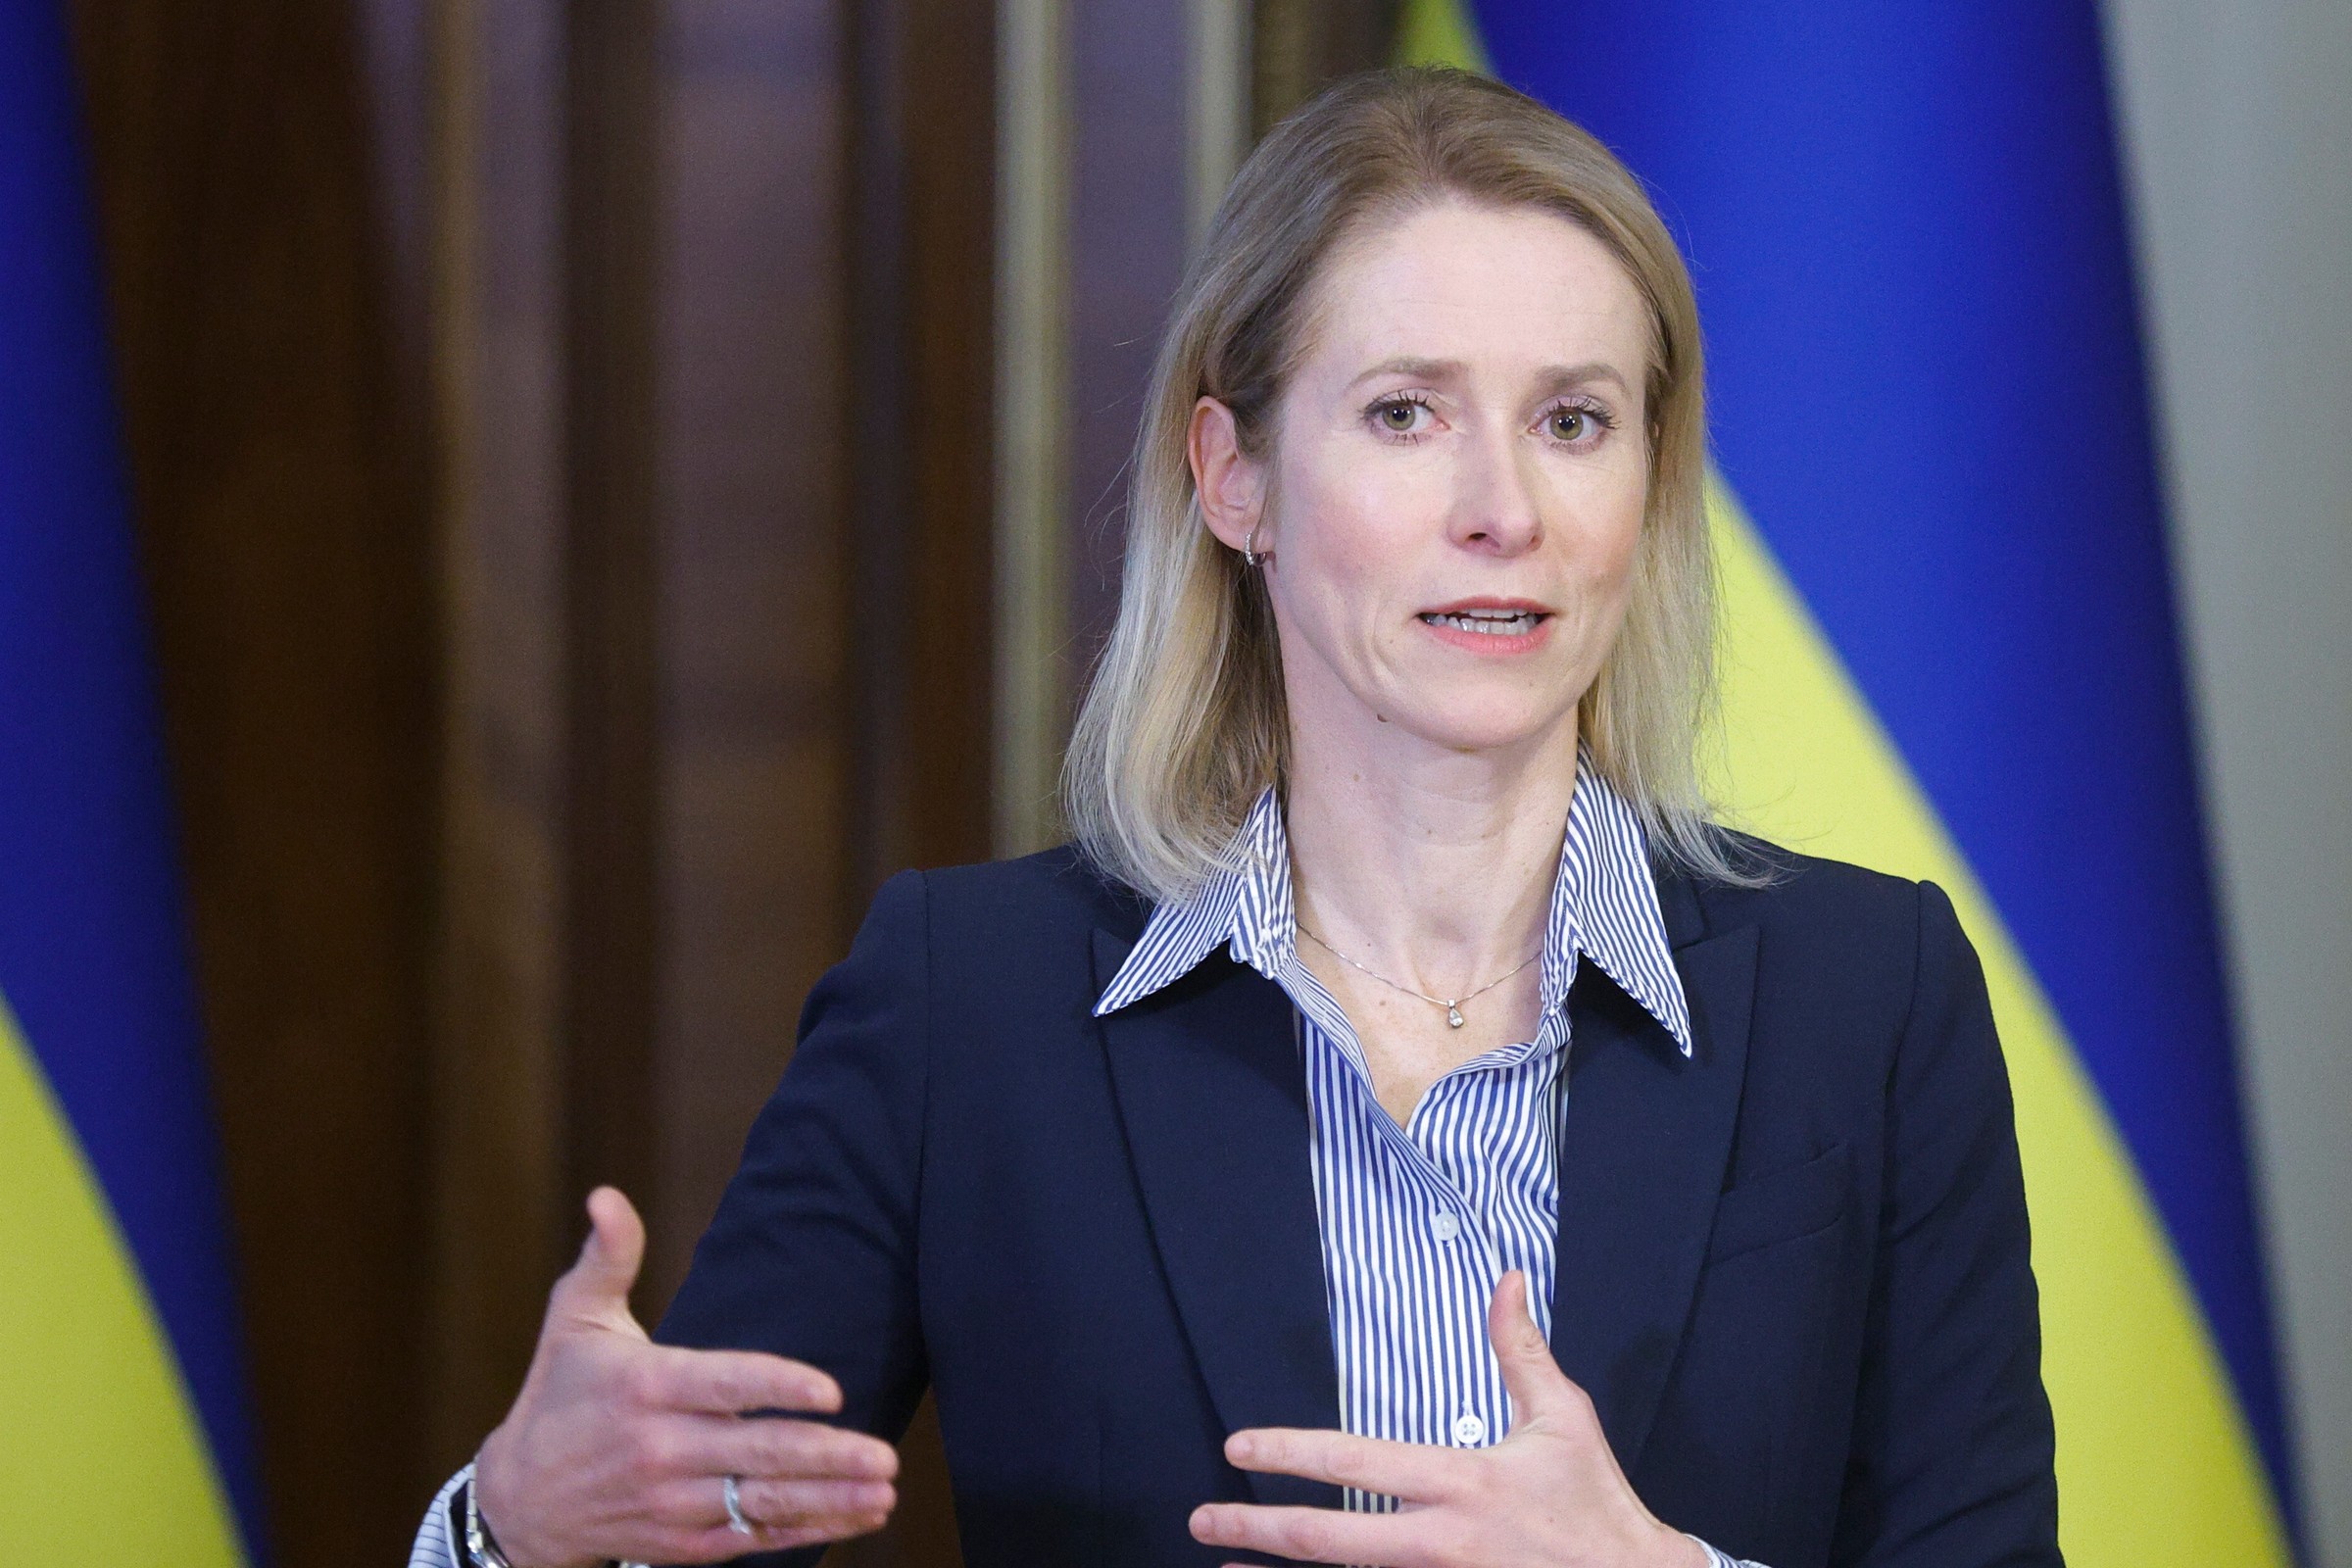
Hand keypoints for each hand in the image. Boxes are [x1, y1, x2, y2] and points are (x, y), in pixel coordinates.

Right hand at [473, 1187, 899, 1566]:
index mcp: (646, 1386)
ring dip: (828, 1499)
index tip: (831, 1391)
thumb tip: (606, 1195)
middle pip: (755, 1453)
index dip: (778, 1388)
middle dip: (826, 1456)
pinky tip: (855, 1519)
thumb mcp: (574, 1317)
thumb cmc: (559, 1393)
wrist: (517, 1500)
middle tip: (886, 1455)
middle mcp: (659, 1448)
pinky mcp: (678, 1543)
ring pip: (760, 1501)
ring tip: (883, 1491)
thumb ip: (609, 1256)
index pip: (723, 1385)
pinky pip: (749, 1539)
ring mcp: (670, 1502)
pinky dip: (803, 1531)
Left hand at [1189, 1271, 1704, 1567]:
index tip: (1240, 1447)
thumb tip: (1507, 1278)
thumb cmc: (1595, 1502)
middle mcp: (1440, 1544)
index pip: (1355, 1461)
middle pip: (1328, 1540)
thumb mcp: (1563, 1418)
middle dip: (1256, 1529)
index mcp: (1461, 1484)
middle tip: (1202, 1519)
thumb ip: (1520, 1350)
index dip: (1289, 1453)